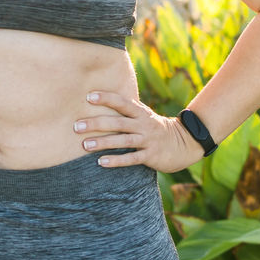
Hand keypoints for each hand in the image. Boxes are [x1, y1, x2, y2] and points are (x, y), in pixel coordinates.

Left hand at [76, 91, 206, 172]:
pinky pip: (131, 158)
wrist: (183, 143)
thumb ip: (127, 109)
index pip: (121, 102)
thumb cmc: (155, 127)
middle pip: (117, 122)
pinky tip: (101, 162)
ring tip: (85, 145)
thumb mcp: (144, 115)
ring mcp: (147, 140)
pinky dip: (116, 160)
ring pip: (122, 141)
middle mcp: (143, 124)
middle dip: (96, 124)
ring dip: (102, 143)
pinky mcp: (150, 156)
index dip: (106, 98)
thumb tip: (102, 99)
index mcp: (140, 112)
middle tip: (77, 126)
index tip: (88, 97)